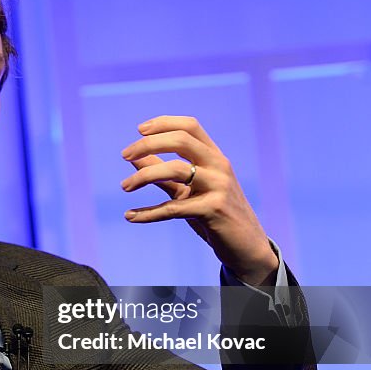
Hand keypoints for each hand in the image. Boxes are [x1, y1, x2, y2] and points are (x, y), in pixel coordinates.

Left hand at [119, 116, 278, 285]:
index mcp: (214, 156)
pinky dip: (148, 212)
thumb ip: (162, 172)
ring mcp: (219, 187)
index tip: (139, 130)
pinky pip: (173, 208)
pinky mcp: (214, 210)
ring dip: (144, 176)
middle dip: (148, 144)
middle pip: (181, 140)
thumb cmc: (214, 214)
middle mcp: (219, 166)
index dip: (163, 123)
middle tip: (124, 155)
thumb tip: (135, 157)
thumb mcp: (187, 189)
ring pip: (175, 170)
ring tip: (125, 185)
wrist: (246, 246)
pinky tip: (130, 216)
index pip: (190, 126)